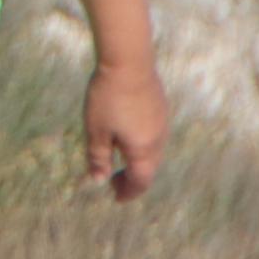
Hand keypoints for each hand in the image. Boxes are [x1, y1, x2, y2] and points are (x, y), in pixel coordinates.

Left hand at [83, 54, 166, 199]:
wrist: (128, 61)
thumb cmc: (107, 98)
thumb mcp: (96, 131)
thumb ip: (98, 158)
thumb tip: (98, 180)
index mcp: (143, 150)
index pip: (140, 181)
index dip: (128, 192)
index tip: (115, 197)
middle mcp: (158, 139)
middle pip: (149, 168)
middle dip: (132, 179)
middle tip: (113, 181)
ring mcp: (163, 122)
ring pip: (153, 151)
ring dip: (137, 161)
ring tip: (117, 158)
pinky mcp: (161, 107)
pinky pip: (154, 135)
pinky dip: (141, 144)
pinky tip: (125, 134)